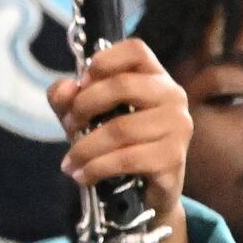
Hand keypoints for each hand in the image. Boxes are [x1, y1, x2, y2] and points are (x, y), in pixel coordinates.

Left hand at [48, 36, 190, 242]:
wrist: (142, 193)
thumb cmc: (115, 144)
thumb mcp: (85, 117)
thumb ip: (68, 98)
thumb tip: (65, 89)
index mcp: (154, 77)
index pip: (136, 50)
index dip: (104, 60)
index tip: (81, 82)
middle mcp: (172, 96)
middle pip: (122, 85)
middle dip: (83, 106)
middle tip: (69, 125)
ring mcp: (177, 127)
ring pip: (120, 129)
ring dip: (84, 148)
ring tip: (69, 162)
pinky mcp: (173, 158)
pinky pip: (126, 159)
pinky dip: (95, 169)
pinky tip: (82, 176)